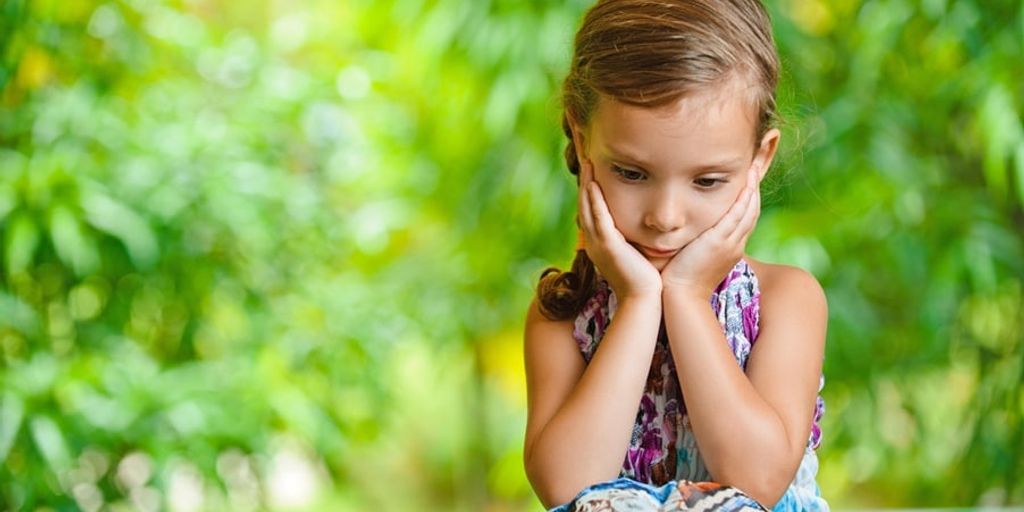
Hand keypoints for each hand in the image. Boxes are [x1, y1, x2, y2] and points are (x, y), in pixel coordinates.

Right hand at [578, 161, 662, 299]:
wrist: (644, 301)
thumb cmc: (646, 280)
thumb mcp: (637, 254)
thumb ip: (635, 238)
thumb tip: (644, 225)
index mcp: (601, 242)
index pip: (591, 210)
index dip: (590, 189)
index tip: (592, 168)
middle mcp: (595, 241)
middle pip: (585, 204)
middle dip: (585, 180)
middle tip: (584, 158)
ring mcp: (599, 244)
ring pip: (588, 207)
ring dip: (587, 184)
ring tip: (587, 162)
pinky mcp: (608, 246)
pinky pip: (599, 218)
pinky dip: (595, 200)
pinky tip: (594, 183)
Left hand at [661, 167, 760, 297]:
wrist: (679, 297)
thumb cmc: (680, 280)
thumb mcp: (694, 257)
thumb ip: (696, 243)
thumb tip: (688, 232)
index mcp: (730, 249)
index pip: (744, 219)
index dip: (748, 200)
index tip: (747, 181)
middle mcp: (735, 245)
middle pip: (752, 212)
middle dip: (755, 189)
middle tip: (757, 166)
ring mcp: (730, 244)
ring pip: (748, 212)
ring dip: (752, 189)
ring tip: (754, 168)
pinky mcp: (719, 242)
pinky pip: (737, 217)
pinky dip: (743, 200)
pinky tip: (745, 185)